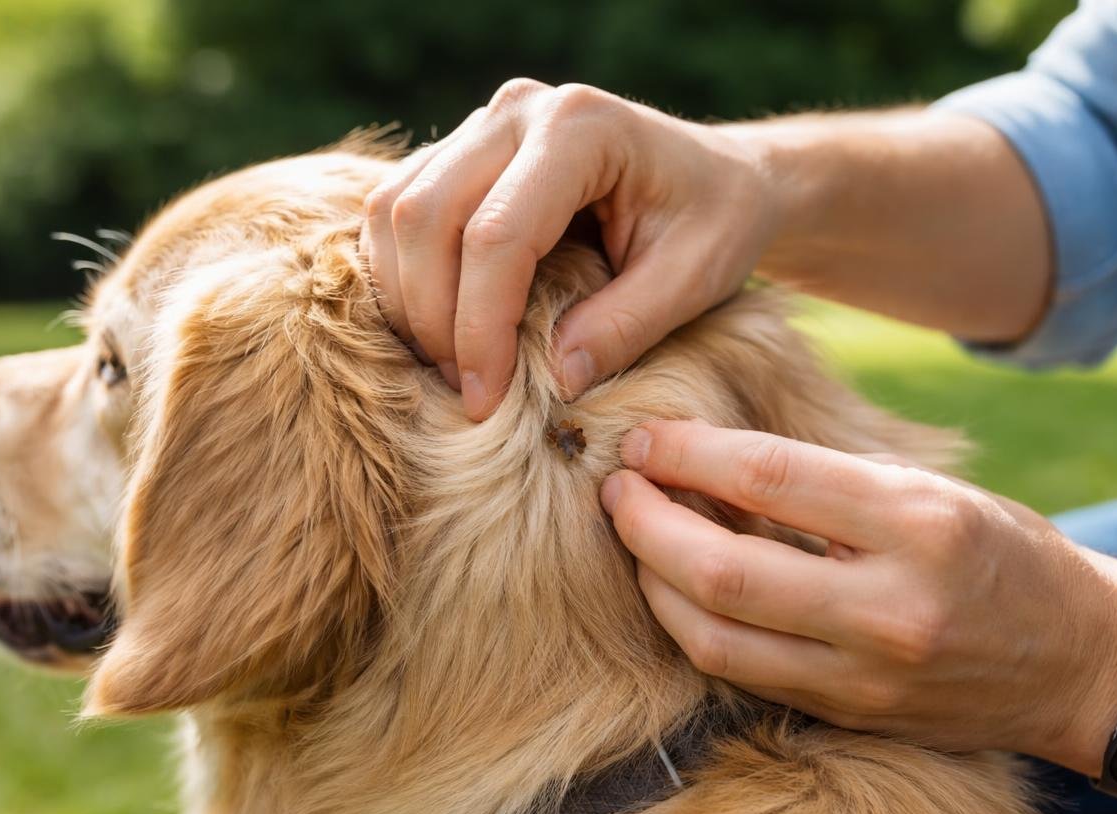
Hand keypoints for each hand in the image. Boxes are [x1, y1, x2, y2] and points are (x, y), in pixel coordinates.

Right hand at [360, 79, 776, 419]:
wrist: (721, 176)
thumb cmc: (718, 222)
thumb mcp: (694, 280)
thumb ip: (623, 328)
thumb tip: (553, 383)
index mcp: (581, 128)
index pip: (496, 236)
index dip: (480, 328)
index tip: (486, 400)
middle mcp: (517, 111)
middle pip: (426, 217)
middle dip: (433, 319)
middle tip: (465, 391)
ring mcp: (482, 125)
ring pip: (395, 211)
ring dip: (407, 300)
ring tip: (452, 368)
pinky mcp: (461, 152)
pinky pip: (398, 211)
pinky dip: (402, 277)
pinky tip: (437, 332)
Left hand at [600, 420, 1116, 763]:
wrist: (1085, 667)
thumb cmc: (1006, 555)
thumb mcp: (932, 490)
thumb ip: (827, 482)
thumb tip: (710, 461)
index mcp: (918, 525)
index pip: (768, 478)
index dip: (685, 454)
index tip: (639, 437)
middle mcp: (890, 609)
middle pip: (723, 573)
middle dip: (646, 527)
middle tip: (613, 490)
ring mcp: (867, 677)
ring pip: (715, 640)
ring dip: (656, 586)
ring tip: (635, 541)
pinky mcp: (851, 716)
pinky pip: (744, 674)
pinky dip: (696, 629)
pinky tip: (678, 592)